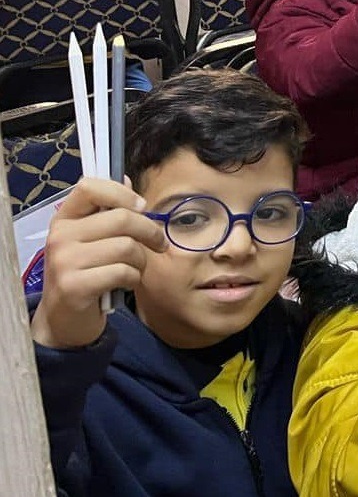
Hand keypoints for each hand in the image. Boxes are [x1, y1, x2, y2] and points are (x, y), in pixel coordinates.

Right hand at [31, 179, 164, 349]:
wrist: (64, 318)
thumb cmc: (85, 273)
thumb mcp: (91, 239)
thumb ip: (107, 211)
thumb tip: (127, 177)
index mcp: (64, 218)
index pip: (90, 187)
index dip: (122, 193)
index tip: (140, 207)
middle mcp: (60, 236)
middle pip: (122, 218)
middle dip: (150, 232)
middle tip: (158, 244)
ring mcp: (65, 261)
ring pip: (127, 247)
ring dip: (142, 260)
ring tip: (135, 268)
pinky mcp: (75, 286)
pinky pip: (123, 272)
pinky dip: (134, 278)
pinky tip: (125, 283)